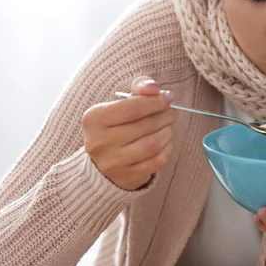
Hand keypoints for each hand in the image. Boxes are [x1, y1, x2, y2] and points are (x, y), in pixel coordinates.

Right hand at [83, 76, 176, 190]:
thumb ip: (139, 88)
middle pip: (145, 126)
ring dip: (167, 132)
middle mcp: (98, 143)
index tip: (168, 97)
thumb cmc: (117, 125)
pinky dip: (167, 148)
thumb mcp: (121, 102)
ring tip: (168, 125)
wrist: (104, 161)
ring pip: (152, 145)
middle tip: (171, 112)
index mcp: (94, 119)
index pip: (132, 107)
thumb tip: (154, 88)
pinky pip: (157, 161)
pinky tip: (165, 141)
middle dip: (165, 116)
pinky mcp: (126, 177)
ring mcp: (112, 163)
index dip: (156, 101)